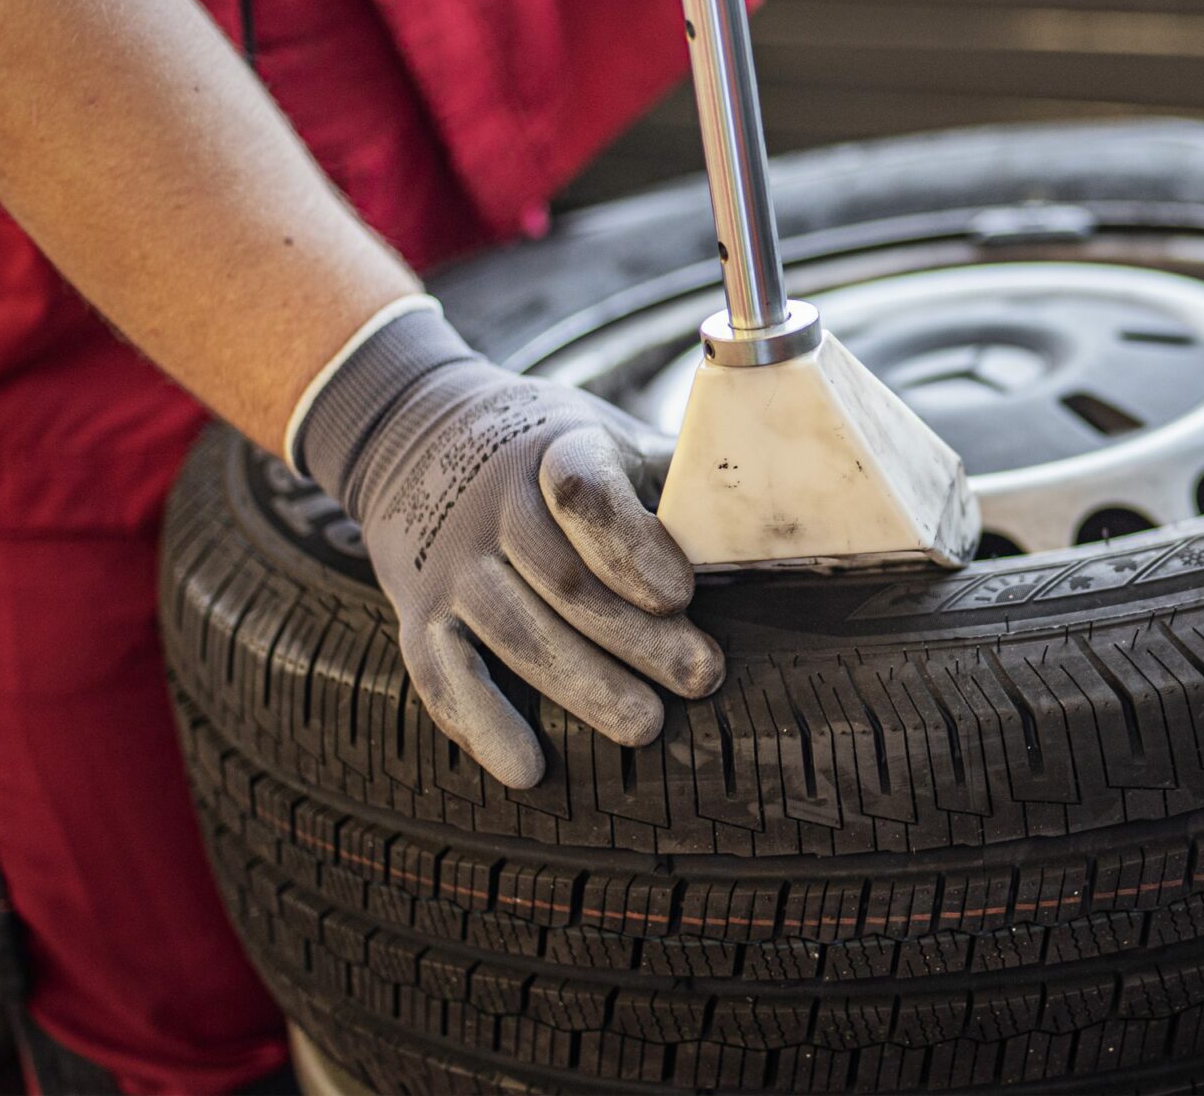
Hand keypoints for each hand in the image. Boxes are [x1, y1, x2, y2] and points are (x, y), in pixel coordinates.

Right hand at [296, 303, 721, 786]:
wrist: (420, 433)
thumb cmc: (555, 453)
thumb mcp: (612, 437)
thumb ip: (678, 479)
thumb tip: (786, 523)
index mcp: (556, 447)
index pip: (585, 490)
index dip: (631, 544)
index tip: (682, 594)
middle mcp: (494, 502)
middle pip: (564, 579)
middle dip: (637, 637)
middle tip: (703, 678)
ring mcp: (450, 560)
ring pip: (514, 630)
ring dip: (581, 685)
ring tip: (647, 726)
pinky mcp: (417, 609)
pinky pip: (442, 673)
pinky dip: (483, 724)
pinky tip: (530, 770)